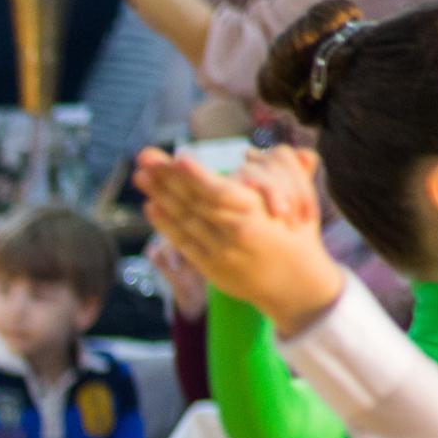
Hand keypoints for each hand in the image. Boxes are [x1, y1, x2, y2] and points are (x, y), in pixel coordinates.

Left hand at [134, 146, 343, 336]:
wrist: (295, 285)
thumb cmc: (297, 236)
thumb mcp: (298, 201)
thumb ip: (279, 174)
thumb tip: (255, 152)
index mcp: (256, 213)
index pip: (220, 192)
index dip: (197, 176)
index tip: (178, 157)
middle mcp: (234, 232)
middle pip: (194, 201)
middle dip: (167, 178)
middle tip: (144, 156)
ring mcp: (220, 251)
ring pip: (185, 220)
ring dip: (160, 196)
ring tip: (140, 176)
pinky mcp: (210, 266)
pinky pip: (184, 243)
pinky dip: (166, 225)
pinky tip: (150, 207)